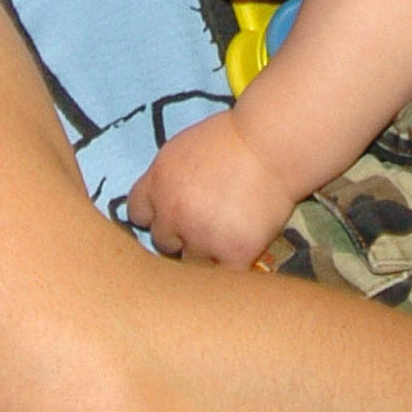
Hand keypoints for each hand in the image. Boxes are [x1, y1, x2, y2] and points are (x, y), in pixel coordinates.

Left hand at [127, 112, 296, 268]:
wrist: (274, 143)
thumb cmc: (235, 137)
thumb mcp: (184, 147)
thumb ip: (166, 177)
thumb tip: (160, 198)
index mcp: (158, 184)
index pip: (138, 213)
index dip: (157, 213)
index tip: (174, 211)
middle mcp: (172, 214)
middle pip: (163, 241)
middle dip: (182, 234)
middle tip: (208, 222)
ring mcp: (201, 236)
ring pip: (192, 262)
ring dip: (208, 252)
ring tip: (230, 233)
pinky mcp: (233, 253)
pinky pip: (223, 274)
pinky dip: (232, 264)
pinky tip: (243, 248)